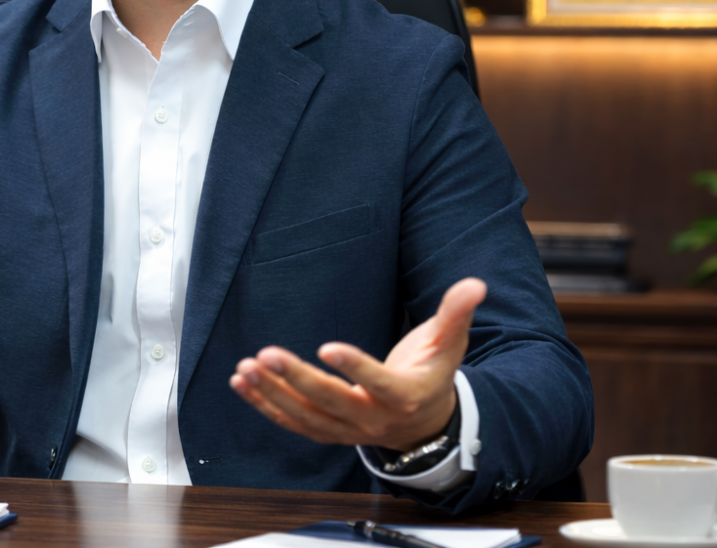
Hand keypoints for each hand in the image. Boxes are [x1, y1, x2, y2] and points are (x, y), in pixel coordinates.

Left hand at [230, 277, 485, 450]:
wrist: (425, 424)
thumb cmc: (432, 374)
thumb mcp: (449, 344)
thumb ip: (457, 313)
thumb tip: (476, 284)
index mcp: (405, 397)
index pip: (379, 384)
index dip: (355, 368)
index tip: (327, 347)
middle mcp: (374, 420)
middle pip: (332, 403)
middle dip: (298, 380)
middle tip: (268, 354)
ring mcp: (348, 431)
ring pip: (306, 418)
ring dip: (272, 394)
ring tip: (244, 368)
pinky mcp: (327, 431)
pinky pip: (292, 422)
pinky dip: (265, 405)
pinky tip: (240, 383)